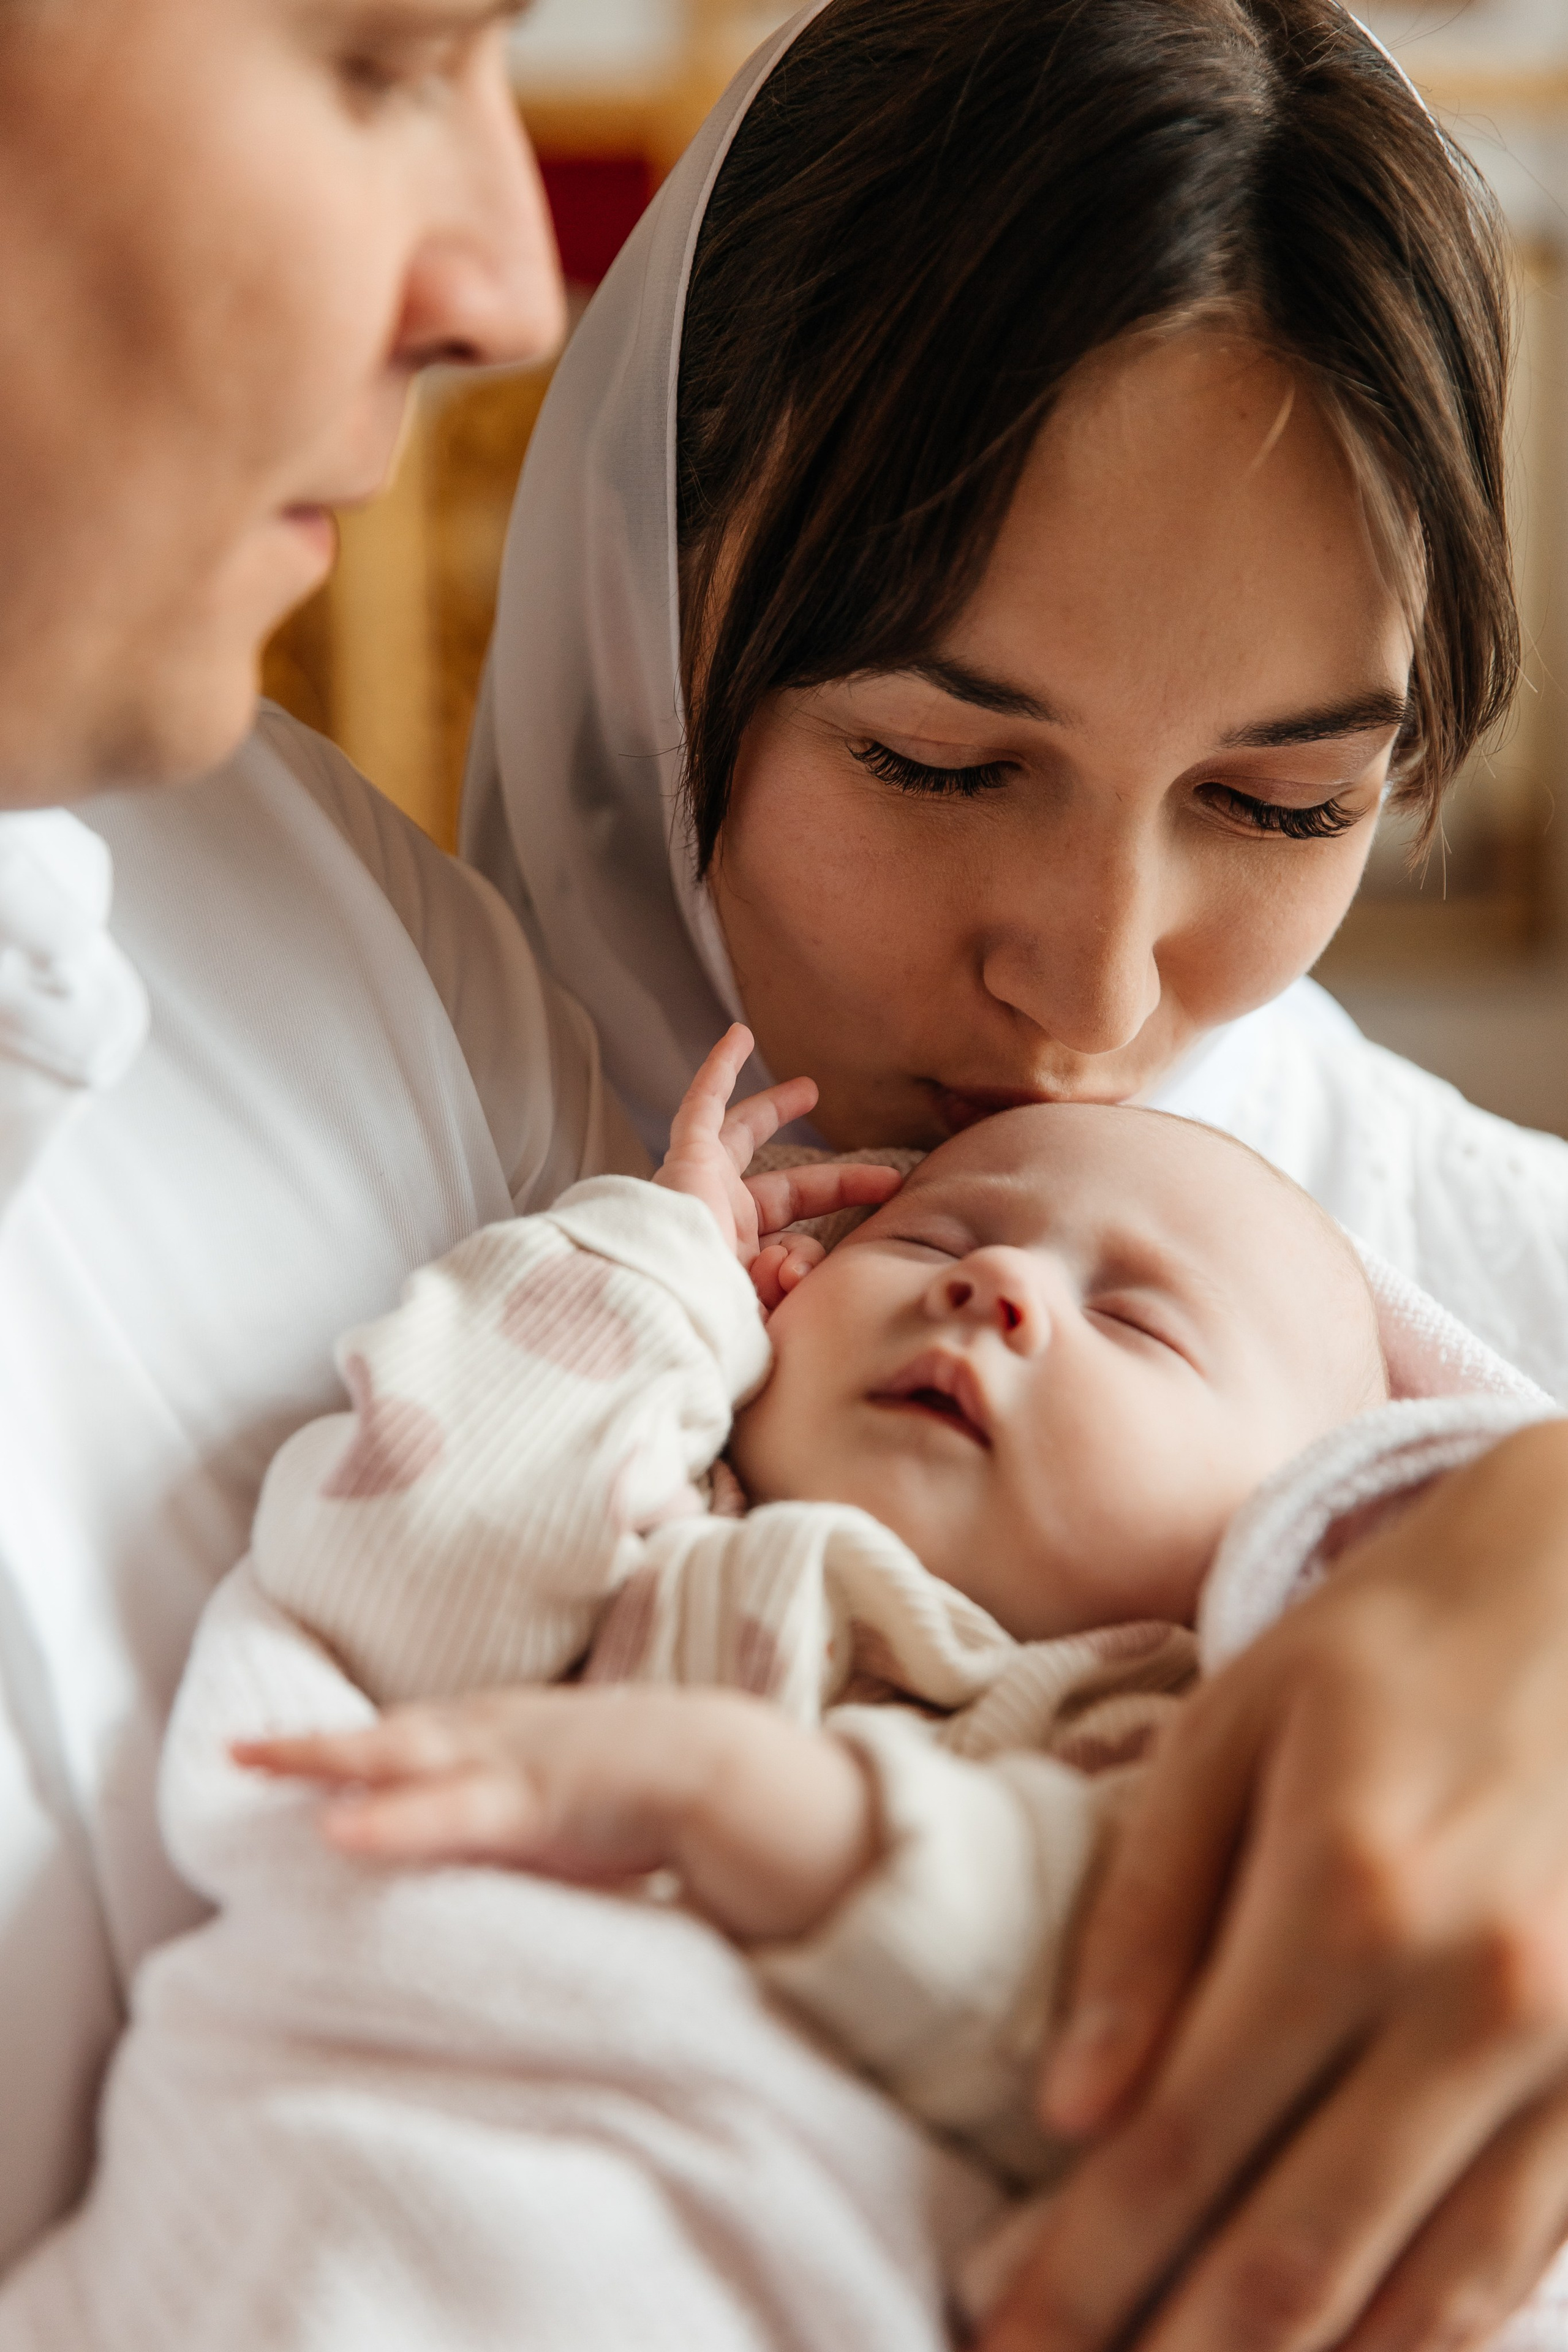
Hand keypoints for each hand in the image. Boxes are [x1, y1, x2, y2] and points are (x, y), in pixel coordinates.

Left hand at [236, 1683, 879, 1943]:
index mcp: (522, 1732)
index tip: (298, 1751)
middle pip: (396, 1736)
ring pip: (405, 1759)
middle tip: (241, 1752)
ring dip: (331, 1763)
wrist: (737, 1773)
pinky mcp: (532, 1805)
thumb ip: (548, 1807)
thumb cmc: (675, 1787)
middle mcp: (505, 1734)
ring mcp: (513, 1764)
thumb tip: (526, 1833)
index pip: (427, 1733)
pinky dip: (395, 1820)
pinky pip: (450, 1813)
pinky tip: (339, 1831)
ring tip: (259, 1766)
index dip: (362, 1742)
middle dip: (317, 1747)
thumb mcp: (594, 1789)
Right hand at [653, 1024, 902, 1297]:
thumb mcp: (768, 1319)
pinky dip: (718, 1070)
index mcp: (743, 1269)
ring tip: (809, 1090)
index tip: (896, 1190)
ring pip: (740, 1139)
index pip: (803, 1239)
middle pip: (784, 1191)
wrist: (655, 1309)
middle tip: (878, 1174)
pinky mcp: (684, 1161)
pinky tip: (738, 1035)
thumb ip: (793, 1294)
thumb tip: (802, 1266)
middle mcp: (722, 1229)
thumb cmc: (705, 1324)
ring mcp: (700, 1191)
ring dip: (773, 1111)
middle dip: (831, 1180)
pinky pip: (702, 1104)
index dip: (846, 1222)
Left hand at [983, 1417, 1567, 2351]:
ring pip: (1428, 2294)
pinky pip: (1528, 2254)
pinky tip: (1353, 2350)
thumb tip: (1067, 2113)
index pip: (1184, 2144)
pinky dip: (1432, 2331)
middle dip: (1173, 2351)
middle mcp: (1471, 1999)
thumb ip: (1146, 1917)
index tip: (1003, 2335)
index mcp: (1344, 1897)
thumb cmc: (1390, 1646)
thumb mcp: (1234, 1728)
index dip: (1087, 2269)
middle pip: (1301, 2253)